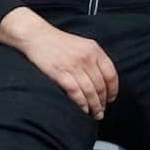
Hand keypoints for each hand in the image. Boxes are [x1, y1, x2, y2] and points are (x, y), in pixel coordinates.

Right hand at [0, 8, 117, 118]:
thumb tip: (102, 80)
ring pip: (90, 92)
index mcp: (94, 50)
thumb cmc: (58, 42)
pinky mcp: (60, 74)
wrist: (36, 36)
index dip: (113, 90)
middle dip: (103, 102)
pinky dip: (82, 104)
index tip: (111, 99)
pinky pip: (76, 93)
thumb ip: (93, 59)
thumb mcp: (82, 44)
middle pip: (101, 86)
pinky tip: (84, 109)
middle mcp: (86, 58)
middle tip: (102, 110)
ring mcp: (73, 66)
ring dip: (94, 106)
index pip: (111, 74)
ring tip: (95, 114)